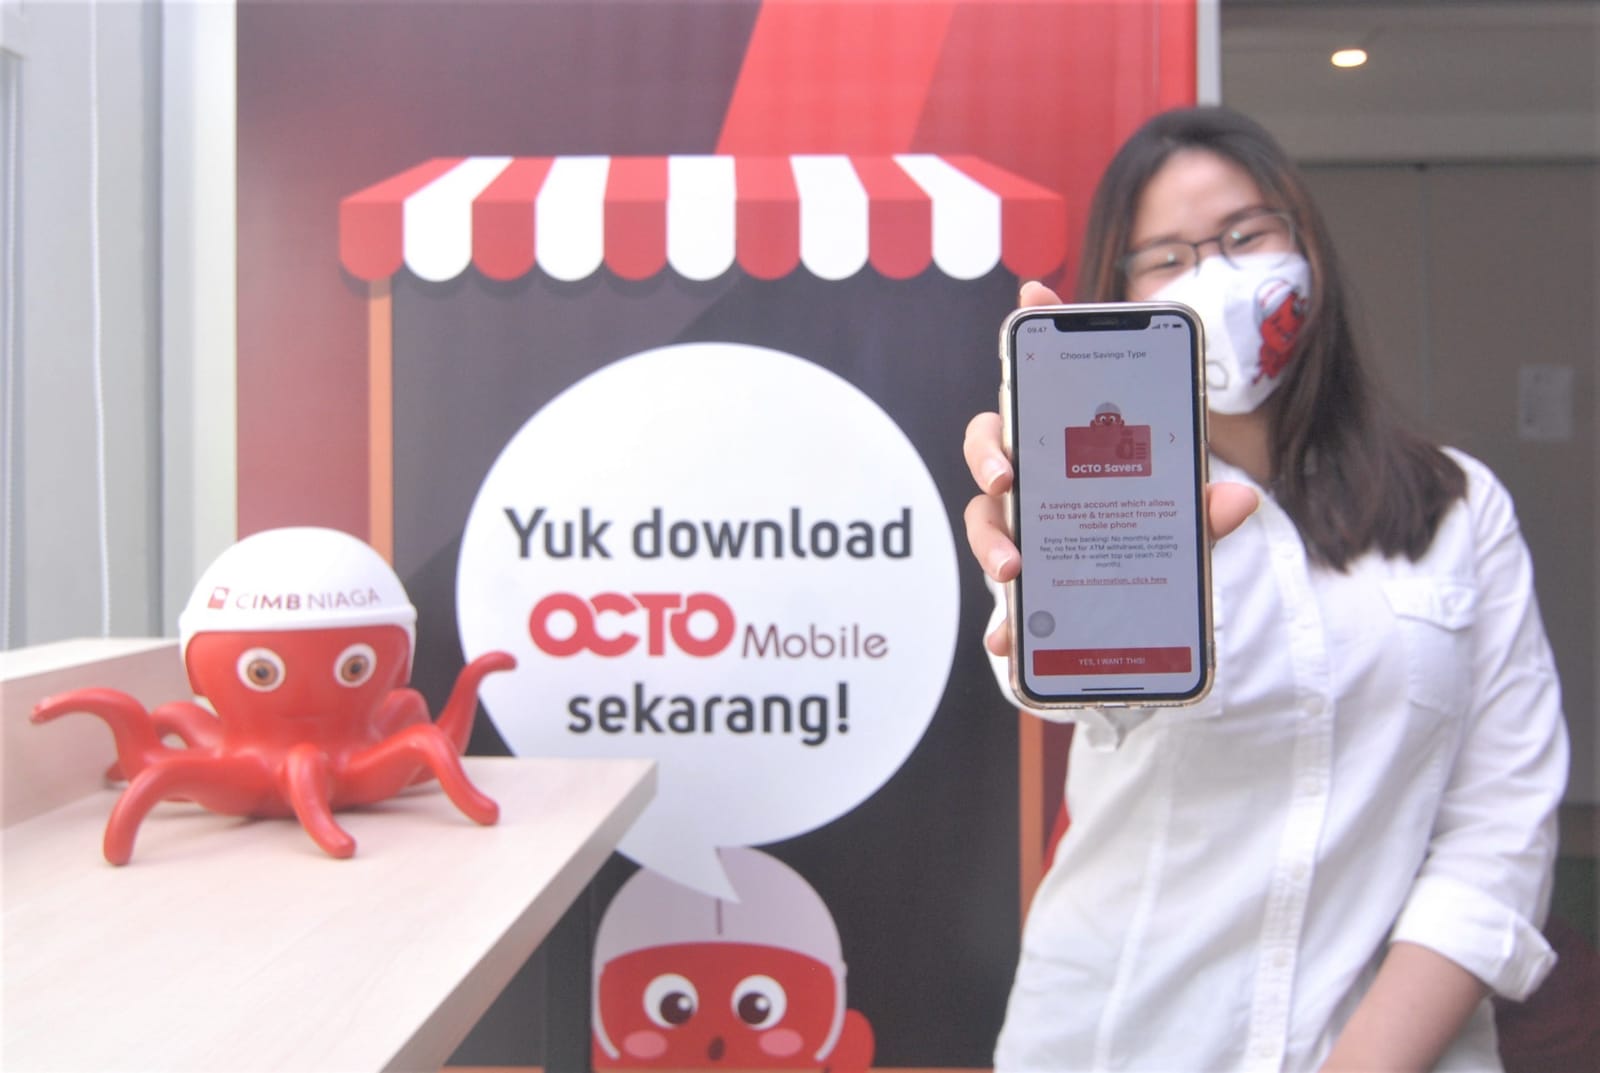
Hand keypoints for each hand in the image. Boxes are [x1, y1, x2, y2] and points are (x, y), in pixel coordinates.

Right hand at [963, 281, 1260, 656]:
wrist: (1131, 614)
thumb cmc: (1144, 542)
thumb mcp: (1180, 526)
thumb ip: (1201, 512)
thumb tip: (1237, 498)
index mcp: (1068, 442)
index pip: (1045, 376)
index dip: (1034, 329)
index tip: (1034, 294)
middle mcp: (1031, 473)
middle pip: (990, 443)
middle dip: (990, 454)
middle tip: (1007, 479)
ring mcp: (1017, 525)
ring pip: (984, 518)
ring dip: (991, 541)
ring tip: (1015, 572)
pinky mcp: (1018, 580)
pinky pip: (998, 594)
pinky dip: (1004, 621)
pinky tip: (1011, 640)